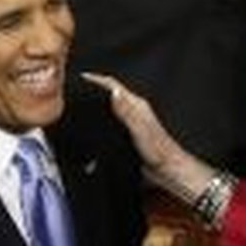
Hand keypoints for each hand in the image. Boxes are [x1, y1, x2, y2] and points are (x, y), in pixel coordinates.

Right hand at [83, 73, 215, 200]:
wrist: (167, 168)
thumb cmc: (158, 150)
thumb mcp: (139, 129)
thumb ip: (126, 110)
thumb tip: (114, 92)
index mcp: (137, 105)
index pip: (114, 85)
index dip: (98, 80)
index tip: (83, 77)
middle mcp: (134, 111)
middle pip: (112, 94)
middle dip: (96, 89)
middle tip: (79, 89)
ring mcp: (132, 122)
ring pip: (112, 108)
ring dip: (98, 105)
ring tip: (82, 106)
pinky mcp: (130, 134)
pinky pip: (113, 122)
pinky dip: (103, 121)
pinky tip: (95, 128)